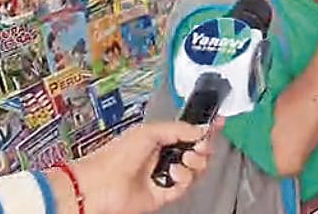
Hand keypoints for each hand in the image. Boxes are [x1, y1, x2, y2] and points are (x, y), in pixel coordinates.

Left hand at [68, 119, 220, 213]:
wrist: (100, 185)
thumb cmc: (114, 156)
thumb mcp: (149, 131)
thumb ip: (179, 128)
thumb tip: (201, 130)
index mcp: (160, 139)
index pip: (189, 131)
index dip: (205, 127)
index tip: (217, 122)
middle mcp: (164, 157)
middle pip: (198, 151)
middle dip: (204, 146)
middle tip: (200, 144)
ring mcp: (165, 175)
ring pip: (196, 169)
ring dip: (195, 162)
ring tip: (185, 158)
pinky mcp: (165, 193)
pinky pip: (185, 185)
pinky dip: (183, 178)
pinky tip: (173, 172)